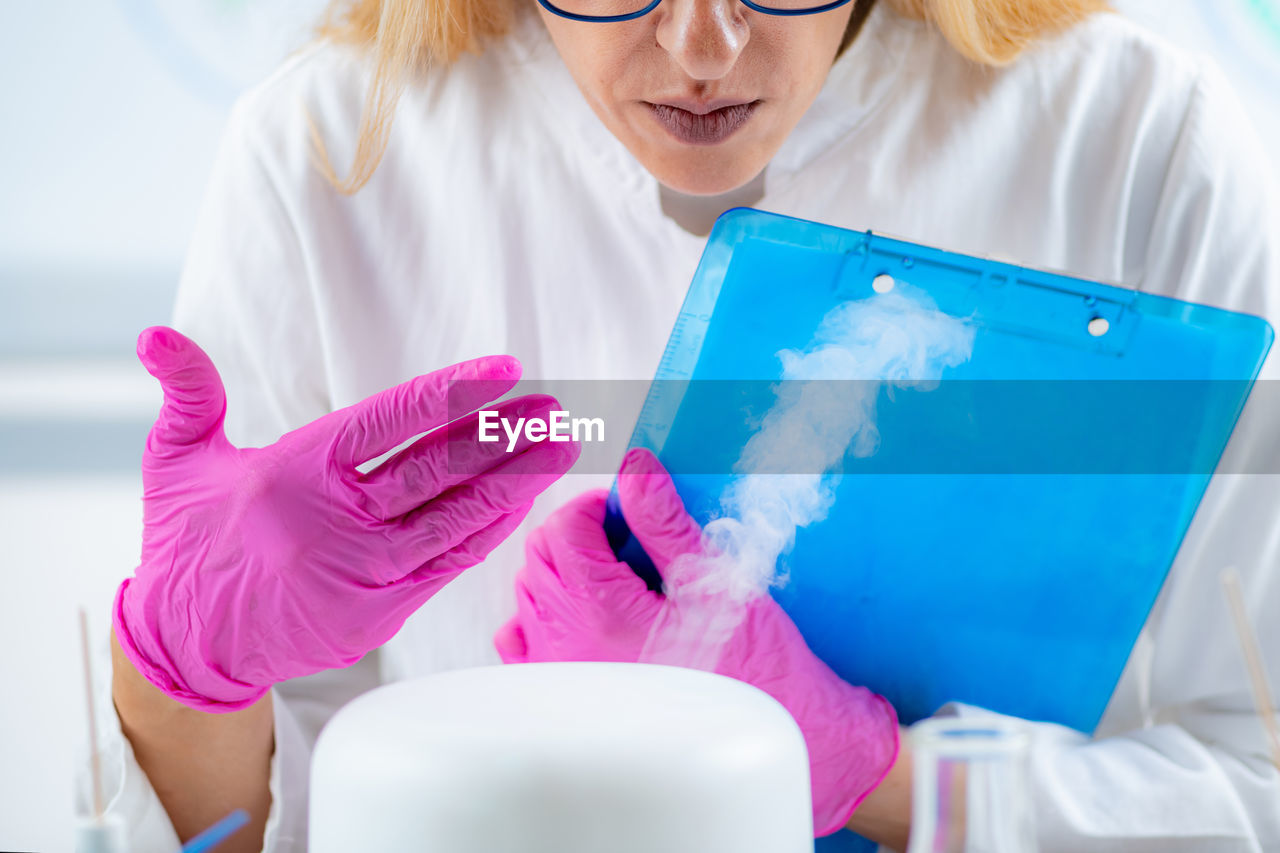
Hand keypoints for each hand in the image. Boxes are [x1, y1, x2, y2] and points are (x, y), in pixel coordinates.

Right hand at [115, 326, 577, 710]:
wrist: (188, 644)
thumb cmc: (188, 541)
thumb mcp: (175, 459)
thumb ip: (189, 391)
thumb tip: (156, 333)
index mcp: (296, 472)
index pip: (391, 420)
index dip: (454, 393)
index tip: (506, 370)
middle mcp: (336, 522)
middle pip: (438, 470)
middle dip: (503, 436)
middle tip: (552, 409)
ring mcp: (362, 571)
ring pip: (455, 520)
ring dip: (513, 482)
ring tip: (558, 448)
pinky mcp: (379, 610)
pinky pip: (447, 565)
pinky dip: (488, 532)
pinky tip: (523, 502)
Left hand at [495, 448, 898, 835]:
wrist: (781, 735)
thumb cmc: (760, 667)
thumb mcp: (716, 581)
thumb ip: (664, 522)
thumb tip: (636, 470)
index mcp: (601, 614)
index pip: (562, 528)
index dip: (593, 505)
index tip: (626, 509)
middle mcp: (568, 649)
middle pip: (540, 557)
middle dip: (577, 533)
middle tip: (626, 536)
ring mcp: (564, 679)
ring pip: (531, 597)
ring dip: (564, 572)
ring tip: (618, 576)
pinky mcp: (571, 703)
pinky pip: (527, 644)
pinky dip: (548, 617)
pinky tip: (591, 616)